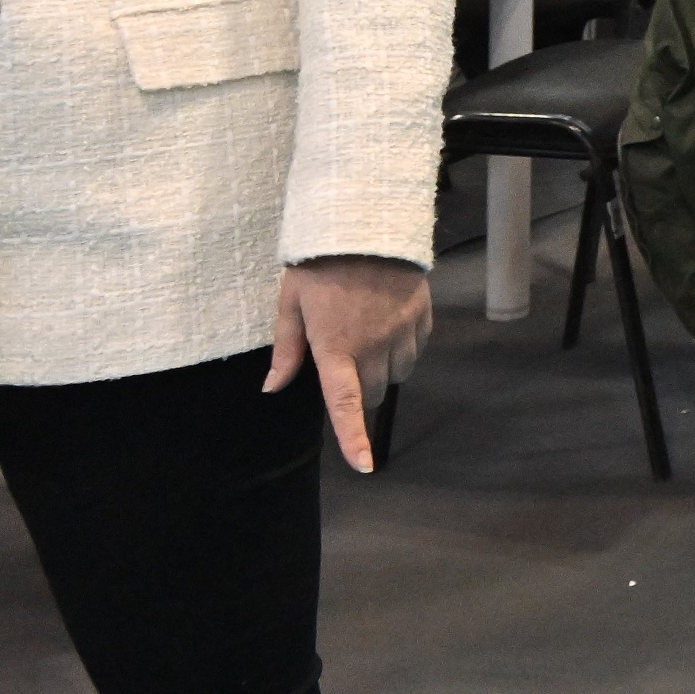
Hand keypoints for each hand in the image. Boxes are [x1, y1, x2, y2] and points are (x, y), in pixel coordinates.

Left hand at [272, 255, 430, 473]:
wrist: (365, 226)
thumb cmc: (318, 267)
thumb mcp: (290, 304)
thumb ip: (286, 351)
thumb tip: (272, 388)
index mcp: (335, 347)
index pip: (345, 403)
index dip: (354, 438)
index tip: (365, 467)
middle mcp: (373, 345)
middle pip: (374, 392)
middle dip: (361, 387)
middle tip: (346, 361)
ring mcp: (401, 331)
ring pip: (398, 372)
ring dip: (384, 368)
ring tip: (369, 336)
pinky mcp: (422, 316)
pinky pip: (416, 349)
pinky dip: (404, 347)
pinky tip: (389, 323)